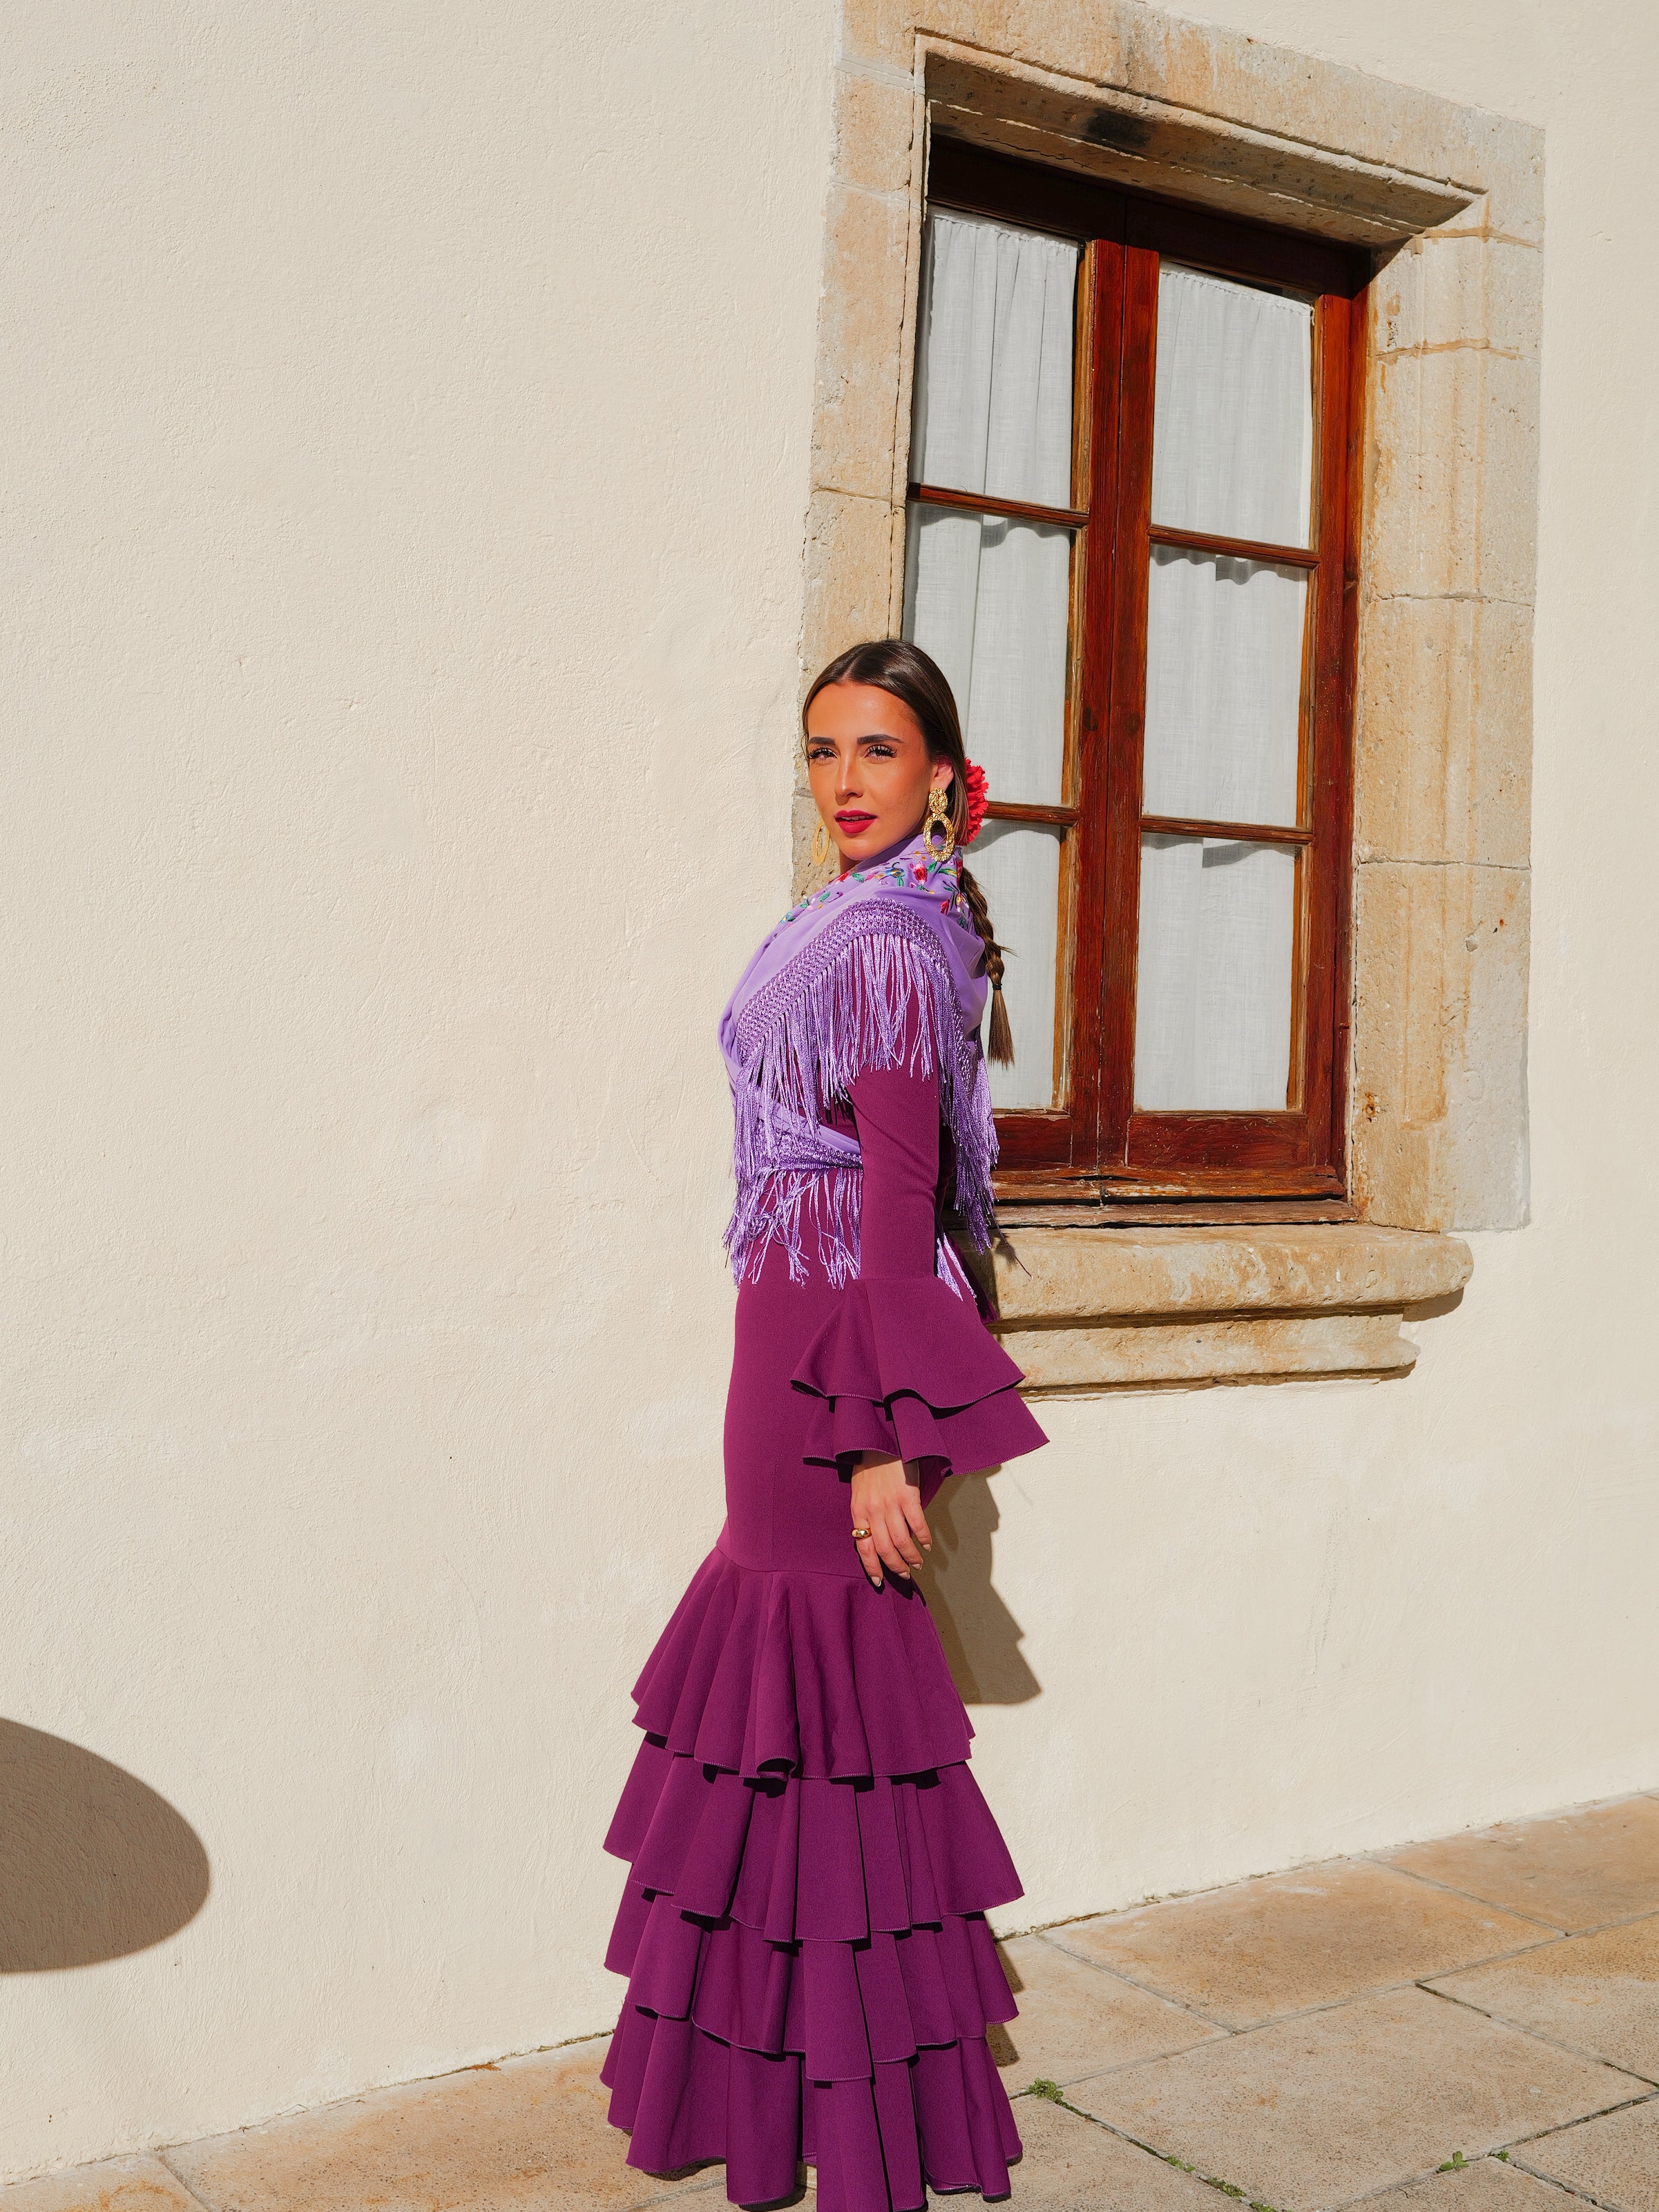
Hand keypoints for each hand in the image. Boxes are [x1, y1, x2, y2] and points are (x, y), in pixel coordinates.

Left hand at [849, 1454, 930, 1588]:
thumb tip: (877, 1536)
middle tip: (905, 1574)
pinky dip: (923, 1538)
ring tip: (917, 1564)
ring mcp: (890, 1504)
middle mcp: (872, 1511)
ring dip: (911, 1557)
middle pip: (884, 1550)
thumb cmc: (869, 1466)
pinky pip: (917, 1524)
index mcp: (858, 1511)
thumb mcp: (859, 1491)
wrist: (880, 1440)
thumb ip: (866, 1513)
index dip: (872, 1568)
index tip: (879, 1581)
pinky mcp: (907, 1495)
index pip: (863, 1548)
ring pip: (902, 1542)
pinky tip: (927, 1545)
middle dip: (895, 1567)